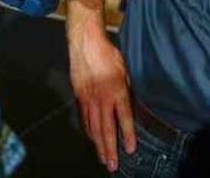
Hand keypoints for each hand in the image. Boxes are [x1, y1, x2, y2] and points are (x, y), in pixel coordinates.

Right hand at [70, 29, 134, 171]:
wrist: (85, 43)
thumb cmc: (108, 53)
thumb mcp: (124, 69)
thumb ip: (126, 89)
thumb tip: (129, 106)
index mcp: (116, 90)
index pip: (123, 118)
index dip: (127, 135)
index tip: (130, 150)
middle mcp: (102, 97)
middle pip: (106, 128)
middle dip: (110, 149)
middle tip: (112, 165)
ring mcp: (88, 98)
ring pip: (94, 127)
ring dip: (99, 144)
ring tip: (103, 158)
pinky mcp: (79, 96)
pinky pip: (85, 118)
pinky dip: (89, 131)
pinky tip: (93, 140)